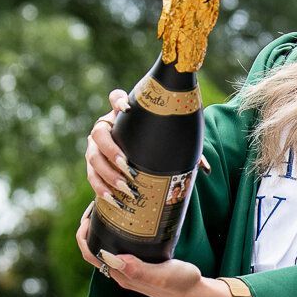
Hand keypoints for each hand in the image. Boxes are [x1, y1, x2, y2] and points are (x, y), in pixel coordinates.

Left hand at [74, 206, 232, 296]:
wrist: (194, 293)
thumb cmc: (180, 284)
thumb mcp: (163, 276)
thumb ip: (139, 270)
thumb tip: (114, 258)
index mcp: (122, 274)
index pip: (91, 253)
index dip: (84, 234)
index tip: (91, 214)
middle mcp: (121, 272)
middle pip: (94, 248)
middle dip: (90, 227)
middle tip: (98, 204)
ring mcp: (129, 268)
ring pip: (106, 246)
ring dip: (102, 228)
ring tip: (110, 207)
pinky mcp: (139, 263)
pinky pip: (120, 246)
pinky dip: (117, 232)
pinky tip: (127, 220)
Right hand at [85, 88, 208, 205]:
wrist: (139, 164)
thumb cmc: (156, 149)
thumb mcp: (168, 146)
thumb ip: (184, 152)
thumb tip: (205, 169)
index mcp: (122, 116)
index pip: (115, 98)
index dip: (118, 101)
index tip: (127, 108)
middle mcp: (106, 128)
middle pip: (99, 133)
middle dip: (111, 150)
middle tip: (128, 165)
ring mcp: (96, 147)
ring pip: (93, 157)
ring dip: (108, 173)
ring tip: (125, 186)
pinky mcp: (94, 167)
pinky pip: (92, 177)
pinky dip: (101, 188)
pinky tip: (112, 197)